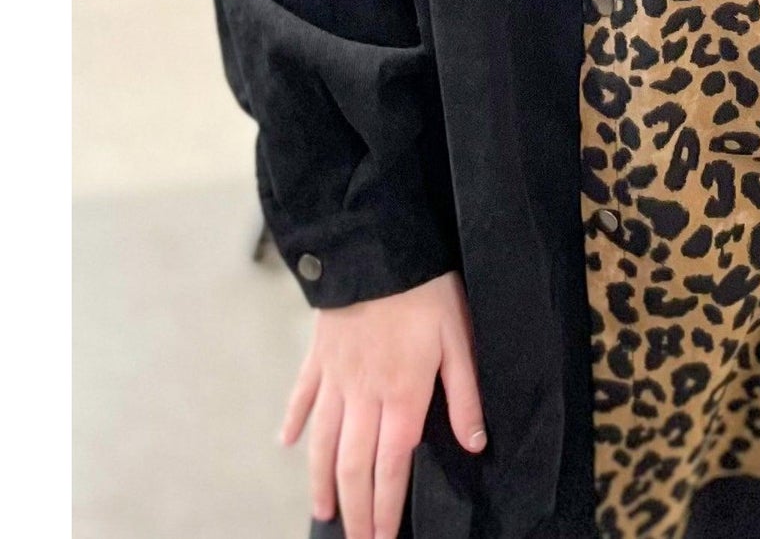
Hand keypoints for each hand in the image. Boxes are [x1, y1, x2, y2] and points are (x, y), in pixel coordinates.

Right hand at [279, 268, 485, 538]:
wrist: (375, 247)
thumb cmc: (426, 290)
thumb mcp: (459, 339)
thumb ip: (465, 395)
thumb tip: (474, 444)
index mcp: (403, 395)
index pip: (392, 467)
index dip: (388, 507)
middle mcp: (364, 396)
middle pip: (353, 466)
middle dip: (356, 510)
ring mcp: (336, 377)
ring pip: (322, 442)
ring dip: (321, 482)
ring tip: (324, 513)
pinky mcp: (318, 355)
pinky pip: (302, 396)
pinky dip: (293, 422)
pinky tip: (286, 444)